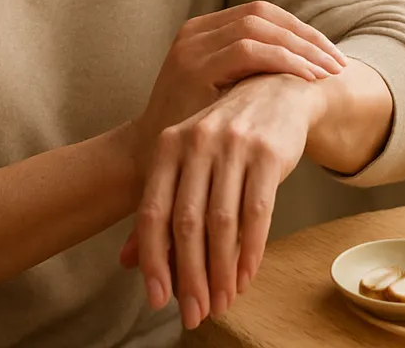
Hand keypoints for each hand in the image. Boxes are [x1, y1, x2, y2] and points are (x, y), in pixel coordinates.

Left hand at [125, 72, 321, 329]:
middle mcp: (196, 142)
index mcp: (168, 145)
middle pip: (187, 223)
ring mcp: (233, 145)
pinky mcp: (268, 153)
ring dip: (221, 271)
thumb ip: (161, 210)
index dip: (154, 260)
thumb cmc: (226, 136)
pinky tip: (246, 276)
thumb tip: (127, 263)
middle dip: (189, 276)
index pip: (153, 213)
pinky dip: (250, 251)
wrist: (278, 91)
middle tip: (194, 313)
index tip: (158, 301)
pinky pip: (257, 212)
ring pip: (222, 223)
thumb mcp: (188, 162)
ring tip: (222, 302)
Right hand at [132, 1, 346, 157]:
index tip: (328, 55)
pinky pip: (250, 51)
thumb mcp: (222, 93)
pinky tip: (306, 78)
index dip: (299, 29)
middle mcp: (195, 31)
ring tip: (328, 72)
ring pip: (259, 27)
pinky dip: (284, 61)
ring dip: (300, 47)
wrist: (149, 160)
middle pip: (263, 13)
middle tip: (338, 62)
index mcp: (202, 31)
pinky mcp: (193, 68)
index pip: (261, 13)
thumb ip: (250, 73)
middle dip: (306, 36)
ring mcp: (192, 47)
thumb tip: (307, 62)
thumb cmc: (193, 132)